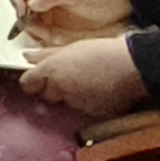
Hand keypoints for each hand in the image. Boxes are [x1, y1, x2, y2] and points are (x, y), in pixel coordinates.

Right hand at [8, 0, 133, 42]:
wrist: (113, 8)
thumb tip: (31, 3)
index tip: (22, 9)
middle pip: (16, 2)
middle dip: (18, 12)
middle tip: (26, 22)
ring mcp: (43, 11)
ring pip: (23, 18)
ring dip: (26, 25)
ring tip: (40, 29)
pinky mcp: (49, 26)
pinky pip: (34, 31)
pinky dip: (35, 34)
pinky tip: (45, 35)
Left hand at [17, 33, 146, 116]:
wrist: (132, 66)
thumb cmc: (103, 52)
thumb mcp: (71, 47)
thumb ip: (46, 54)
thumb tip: (27, 56)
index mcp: (52, 71)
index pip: (27, 84)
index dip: (31, 80)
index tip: (36, 77)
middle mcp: (60, 90)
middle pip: (46, 94)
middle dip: (51, 88)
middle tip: (66, 76)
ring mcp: (77, 104)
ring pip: (65, 102)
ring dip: (70, 94)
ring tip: (87, 80)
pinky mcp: (93, 114)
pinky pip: (83, 109)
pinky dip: (87, 101)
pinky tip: (98, 90)